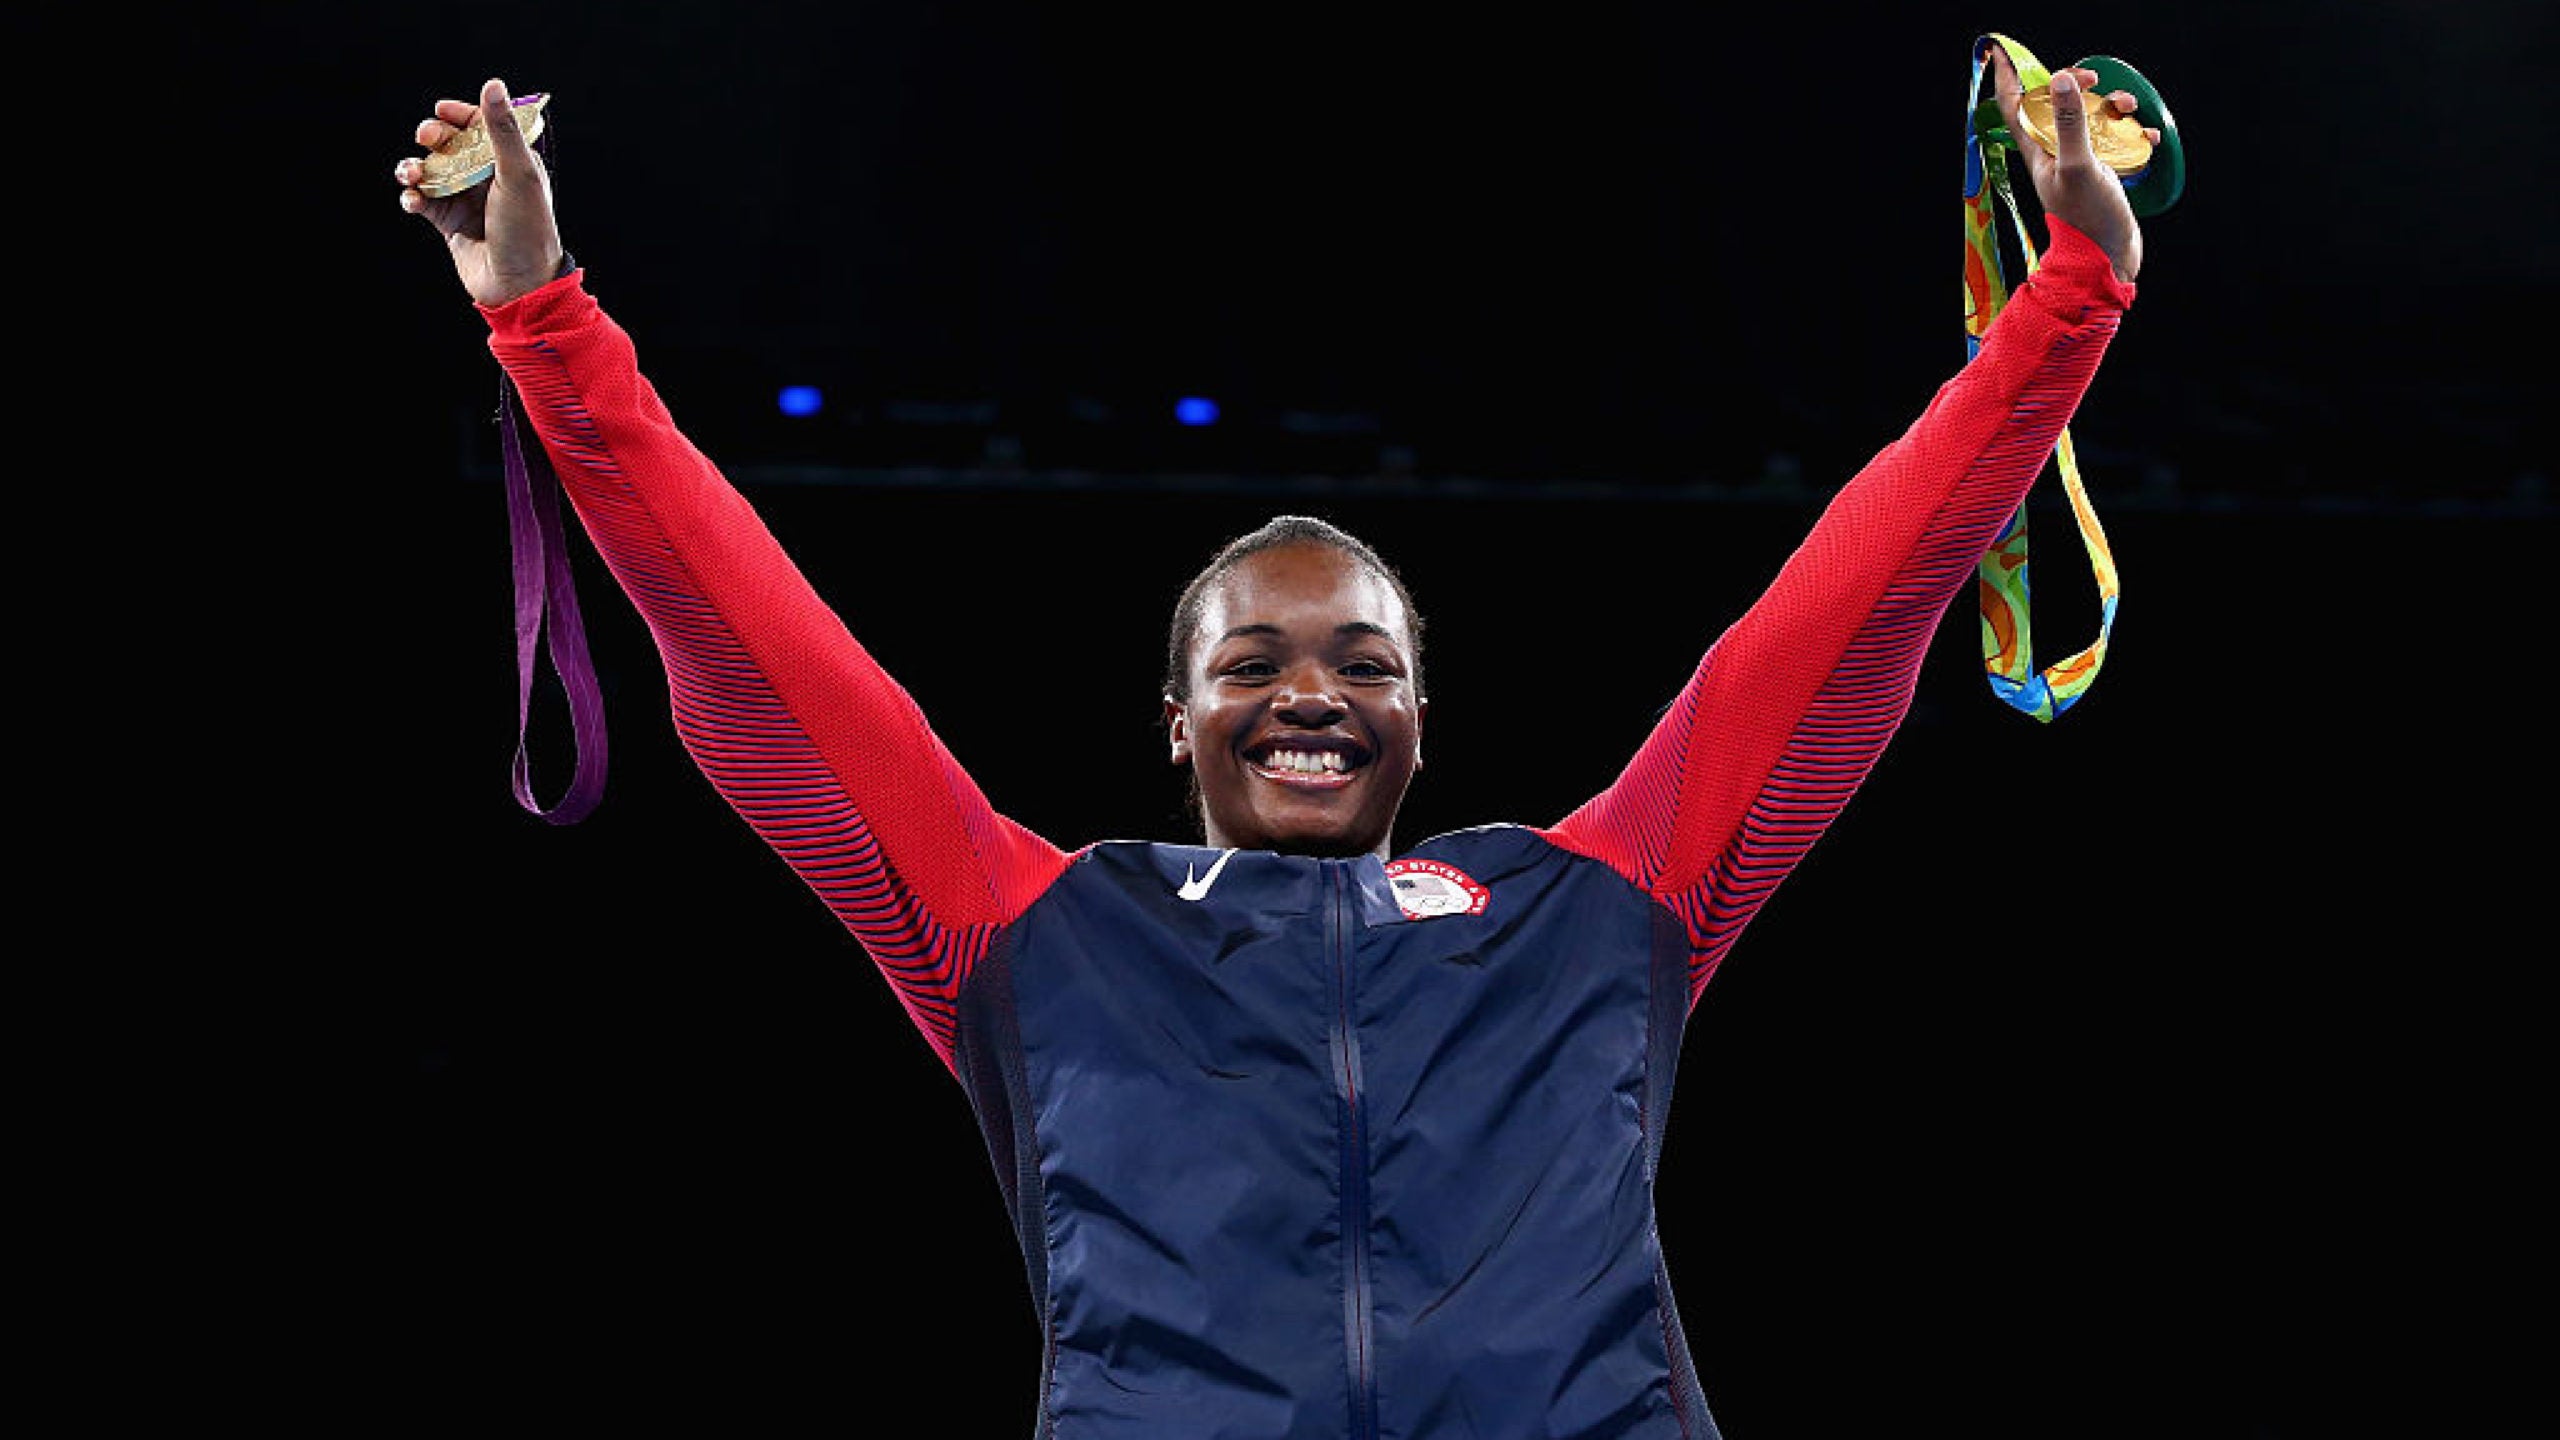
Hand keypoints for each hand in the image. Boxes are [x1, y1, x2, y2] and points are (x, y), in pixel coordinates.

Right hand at [393, 77, 565, 306]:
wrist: (519, 286)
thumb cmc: (527, 229)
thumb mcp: (518, 174)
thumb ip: (501, 131)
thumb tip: (493, 83)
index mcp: (511, 163)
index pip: (481, 128)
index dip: (460, 115)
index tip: (442, 111)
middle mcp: (488, 179)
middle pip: (450, 145)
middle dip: (433, 138)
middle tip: (426, 138)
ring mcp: (467, 201)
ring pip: (430, 172)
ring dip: (414, 167)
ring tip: (412, 174)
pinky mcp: (449, 224)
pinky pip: (422, 201)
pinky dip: (412, 197)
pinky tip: (413, 200)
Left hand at [1987, 46, 2146, 283]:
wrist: (2110, 257)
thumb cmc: (2089, 218)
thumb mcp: (2078, 165)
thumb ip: (2069, 123)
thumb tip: (2061, 79)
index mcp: (2039, 151)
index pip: (2015, 107)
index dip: (2008, 79)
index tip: (2004, 55)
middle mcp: (2056, 153)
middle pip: (2057, 105)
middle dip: (2076, 85)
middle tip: (2093, 80)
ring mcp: (2080, 162)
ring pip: (2091, 119)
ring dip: (2111, 105)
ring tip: (2128, 109)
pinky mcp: (2104, 172)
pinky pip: (2117, 141)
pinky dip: (2132, 134)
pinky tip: (2145, 139)